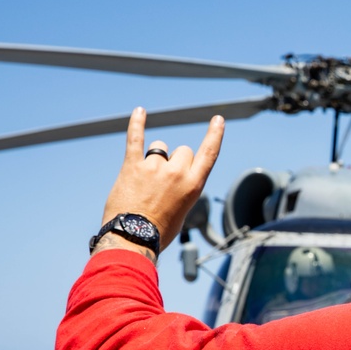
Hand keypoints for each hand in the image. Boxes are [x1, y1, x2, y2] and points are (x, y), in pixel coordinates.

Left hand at [99, 108, 223, 253]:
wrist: (133, 238)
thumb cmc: (159, 230)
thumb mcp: (182, 210)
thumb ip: (183, 189)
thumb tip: (174, 178)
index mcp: (193, 185)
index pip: (209, 153)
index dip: (215, 135)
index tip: (217, 120)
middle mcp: (177, 173)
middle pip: (183, 151)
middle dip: (176, 161)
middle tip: (163, 183)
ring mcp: (154, 167)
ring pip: (161, 148)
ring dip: (156, 158)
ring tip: (145, 180)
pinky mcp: (133, 166)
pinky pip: (136, 139)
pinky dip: (137, 124)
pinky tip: (140, 112)